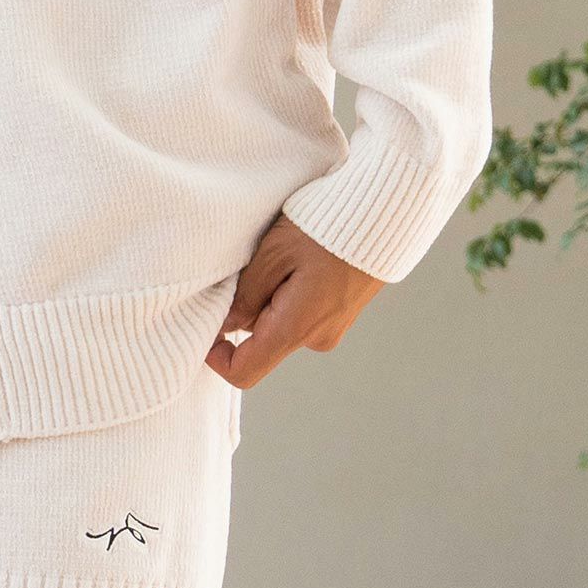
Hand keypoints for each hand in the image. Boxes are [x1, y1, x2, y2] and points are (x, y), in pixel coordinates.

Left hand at [204, 211, 385, 388]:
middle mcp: (315, 338)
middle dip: (246, 309)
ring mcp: (331, 327)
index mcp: (296, 328)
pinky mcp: (340, 314)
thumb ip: (246, 294)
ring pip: (281, 322)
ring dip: (268, 296)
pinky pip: (301, 312)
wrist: (384, 216)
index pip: (245, 371)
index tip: (204, 327)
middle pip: (261, 340)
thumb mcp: (274, 253)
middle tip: (247, 263)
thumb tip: (225, 324)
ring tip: (279, 253)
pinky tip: (296, 257)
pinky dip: (288, 291)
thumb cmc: (326, 228)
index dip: (216, 358)